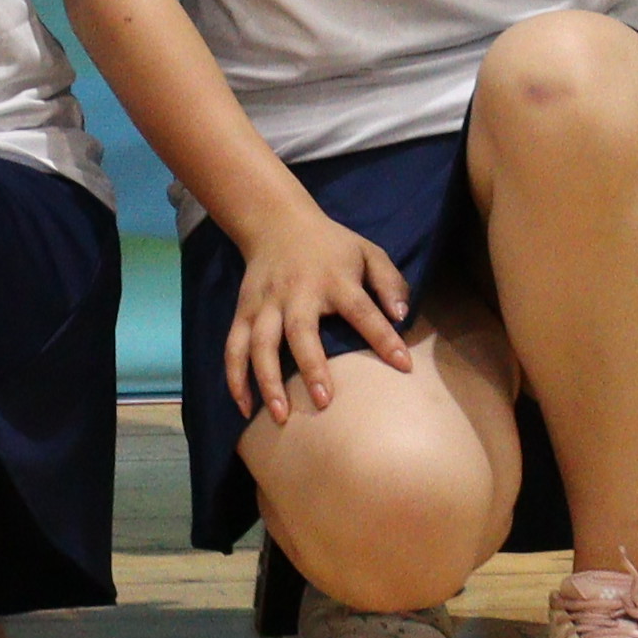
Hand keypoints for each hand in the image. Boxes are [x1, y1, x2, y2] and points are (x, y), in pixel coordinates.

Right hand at [221, 191, 417, 428]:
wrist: (275, 220)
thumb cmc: (331, 245)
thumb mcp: (368, 251)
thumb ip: (390, 282)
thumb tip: (403, 315)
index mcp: (334, 279)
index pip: (362, 310)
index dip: (383, 337)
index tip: (403, 365)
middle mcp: (296, 293)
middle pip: (300, 331)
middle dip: (311, 366)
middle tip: (324, 401)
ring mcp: (265, 303)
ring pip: (260, 344)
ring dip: (267, 380)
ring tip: (281, 416)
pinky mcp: (243, 310)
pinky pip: (233, 346)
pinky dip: (235, 377)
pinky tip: (244, 407)